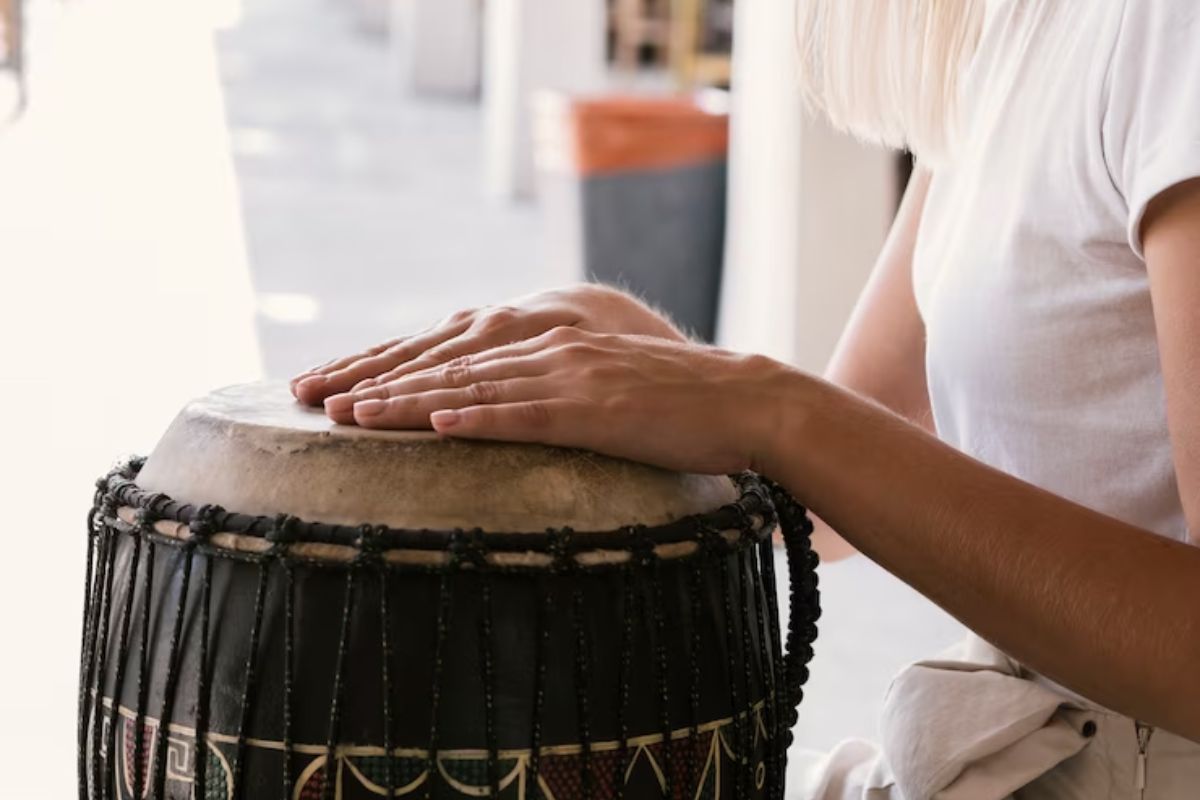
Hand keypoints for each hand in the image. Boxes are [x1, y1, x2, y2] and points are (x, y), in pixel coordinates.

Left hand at [339, 326, 796, 475]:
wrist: (743, 399)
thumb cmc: (677, 405)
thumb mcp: (604, 387)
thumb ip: (556, 391)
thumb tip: (508, 411)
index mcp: (548, 344)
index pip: (456, 356)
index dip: (394, 369)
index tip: (343, 384)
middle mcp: (550, 349)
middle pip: (448, 365)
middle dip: (379, 381)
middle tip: (319, 397)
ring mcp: (571, 375)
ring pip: (474, 387)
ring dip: (408, 401)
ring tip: (354, 414)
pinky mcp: (596, 409)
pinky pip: (526, 415)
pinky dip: (477, 418)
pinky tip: (437, 424)